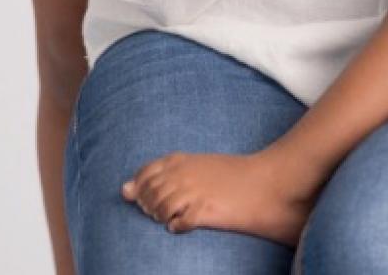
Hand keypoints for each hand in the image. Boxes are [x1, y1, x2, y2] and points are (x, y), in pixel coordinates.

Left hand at [122, 148, 311, 246]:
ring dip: (164, 218)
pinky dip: (178, 227)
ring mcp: (193, 190)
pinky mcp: (204, 209)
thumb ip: (160, 176)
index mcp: (180, 160)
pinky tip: (188, 225)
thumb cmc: (230, 176)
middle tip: (172, 210)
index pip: (144, 175)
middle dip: (151, 207)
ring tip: (180, 217)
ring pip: (159, 210)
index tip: (154, 199)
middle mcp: (183, 173)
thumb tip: (122, 189)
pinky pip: (177, 224)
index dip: (143, 191)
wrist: (265, 183)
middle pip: (147, 194)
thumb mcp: (195, 167)